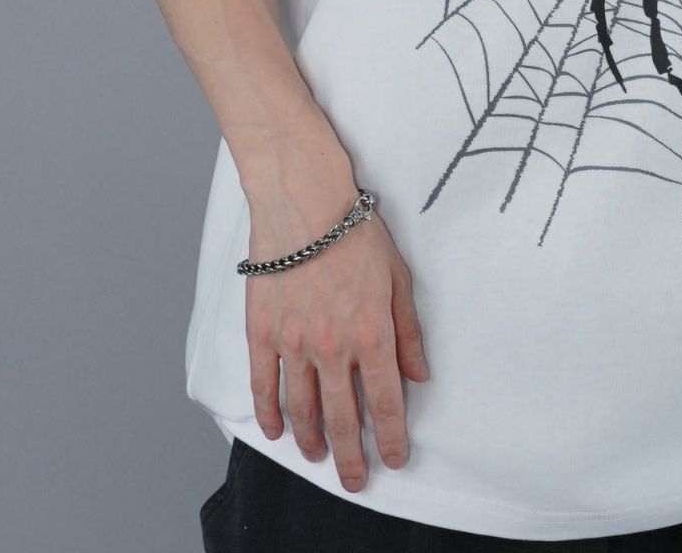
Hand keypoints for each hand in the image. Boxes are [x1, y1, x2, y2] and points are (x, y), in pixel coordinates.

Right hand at [243, 172, 428, 491]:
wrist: (304, 202)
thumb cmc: (354, 232)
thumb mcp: (398, 278)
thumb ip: (408, 331)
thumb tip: (418, 375)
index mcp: (371, 334)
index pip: (384, 403)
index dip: (390, 438)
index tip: (394, 459)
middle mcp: (332, 347)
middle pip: (341, 419)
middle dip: (351, 456)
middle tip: (355, 479)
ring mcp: (293, 343)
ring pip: (301, 409)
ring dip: (311, 440)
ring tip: (319, 457)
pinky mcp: (262, 332)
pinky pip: (263, 385)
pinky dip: (269, 413)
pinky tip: (276, 430)